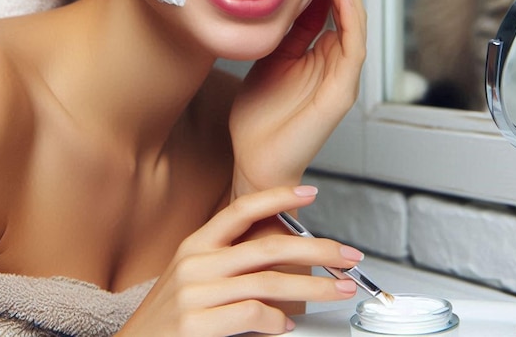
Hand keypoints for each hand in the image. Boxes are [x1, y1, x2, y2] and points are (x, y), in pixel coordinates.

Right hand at [116, 186, 361, 336]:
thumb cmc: (168, 318)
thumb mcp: (194, 278)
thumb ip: (231, 263)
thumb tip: (283, 258)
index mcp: (196, 245)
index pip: (241, 209)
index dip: (278, 197)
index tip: (310, 192)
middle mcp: (196, 262)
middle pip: (268, 245)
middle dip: (317, 249)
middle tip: (347, 255)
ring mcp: (195, 293)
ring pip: (270, 281)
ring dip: (314, 287)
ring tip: (339, 290)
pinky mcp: (196, 325)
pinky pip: (253, 314)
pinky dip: (278, 320)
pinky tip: (287, 324)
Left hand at [229, 0, 366, 195]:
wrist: (255, 162)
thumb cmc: (260, 117)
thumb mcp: (269, 60)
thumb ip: (286, 31)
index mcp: (317, 53)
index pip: (328, 5)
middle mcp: (334, 61)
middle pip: (346, 7)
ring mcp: (341, 76)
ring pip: (353, 21)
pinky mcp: (342, 91)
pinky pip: (351, 47)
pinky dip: (349, 19)